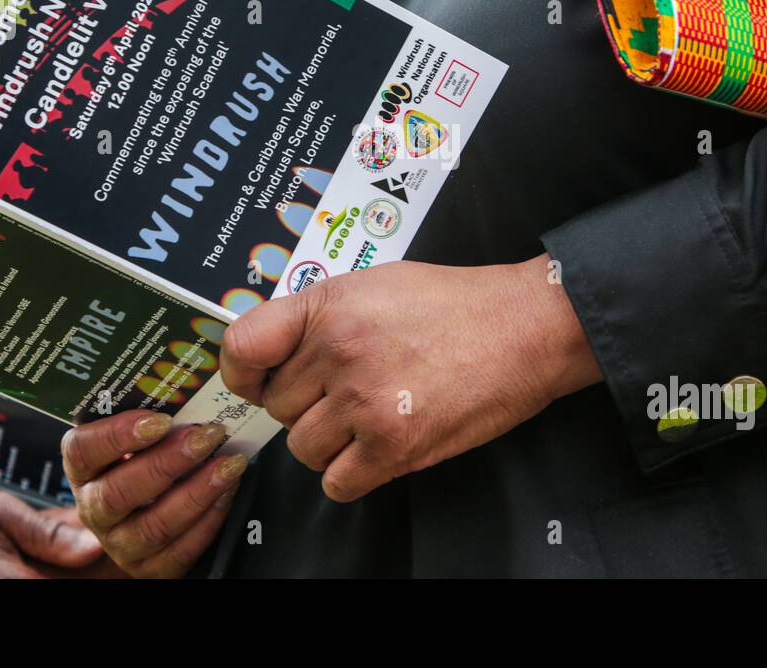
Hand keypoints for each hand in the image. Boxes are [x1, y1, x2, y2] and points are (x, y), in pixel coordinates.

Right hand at [61, 410, 247, 577]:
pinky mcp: (150, 568)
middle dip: (168, 462)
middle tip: (206, 436)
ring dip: (198, 491)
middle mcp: (96, 508)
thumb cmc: (143, 460)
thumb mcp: (136, 436)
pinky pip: (181, 550)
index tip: (160, 419)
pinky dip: (210, 518)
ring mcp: (121, 542)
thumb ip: (149, 414)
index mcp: (85, 468)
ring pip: (155, 525)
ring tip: (229, 464)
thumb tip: (185, 382)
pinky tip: (228, 491)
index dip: (118, 435)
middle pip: (120, 492)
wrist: (143, 514)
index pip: (83, 450)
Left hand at [220, 253, 601, 501]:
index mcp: (328, 305)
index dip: (243, 374)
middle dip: (307, 406)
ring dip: (329, 443)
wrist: (524, 327)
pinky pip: (337, 482)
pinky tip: (377, 448)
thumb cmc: (456, 304)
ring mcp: (364, 401)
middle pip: (278, 408)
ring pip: (303, 449)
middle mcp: (338, 351)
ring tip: (367, 419)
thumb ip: (319, 315)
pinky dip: (352, 474)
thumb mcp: (374, 284)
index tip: (257, 382)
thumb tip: (274, 352)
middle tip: (347, 393)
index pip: (242, 347)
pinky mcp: (394, 444)